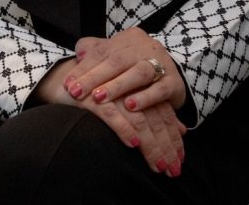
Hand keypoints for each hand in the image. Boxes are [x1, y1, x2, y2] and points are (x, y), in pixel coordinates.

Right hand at [33, 58, 186, 175]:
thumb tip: (182, 131)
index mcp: (144, 89)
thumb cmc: (104, 92)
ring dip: (151, 145)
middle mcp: (133, 90)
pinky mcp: (95, 97)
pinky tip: (133, 143)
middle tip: (171, 170)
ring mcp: (115, 92)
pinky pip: (112, 114)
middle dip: (165, 148)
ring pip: (139, 120)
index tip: (179, 161)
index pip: (164, 116)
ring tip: (158, 165)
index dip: (173, 139)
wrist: (67, 78)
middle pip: (156, 120)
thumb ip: (158, 112)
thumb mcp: (134, 101)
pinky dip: (124, 129)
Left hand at [64, 27, 187, 112]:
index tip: (67, 84)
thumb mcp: (116, 57)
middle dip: (95, 78)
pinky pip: (160, 89)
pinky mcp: (174, 83)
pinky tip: (131, 106)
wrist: (172, 77)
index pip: (102, 51)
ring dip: (118, 86)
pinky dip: (146, 97)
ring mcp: (163, 63)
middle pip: (118, 60)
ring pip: (139, 72)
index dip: (84, 68)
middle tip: (76, 93)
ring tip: (99, 98)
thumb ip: (95, 52)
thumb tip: (79, 53)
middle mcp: (146, 48)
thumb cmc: (135, 69)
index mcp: (129, 39)